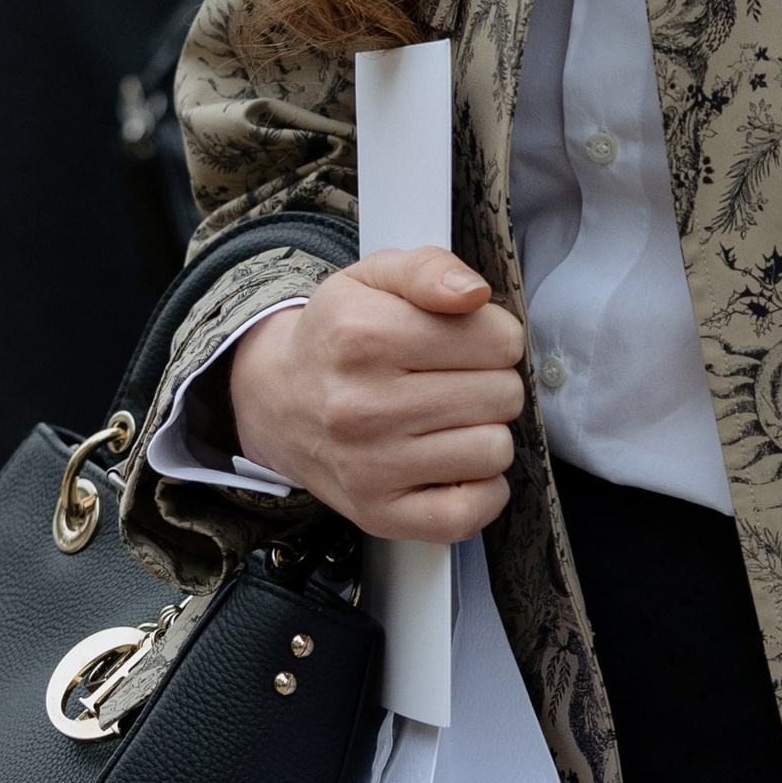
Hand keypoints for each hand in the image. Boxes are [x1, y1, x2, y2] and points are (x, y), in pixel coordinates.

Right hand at [226, 250, 524, 544]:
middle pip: (502, 395)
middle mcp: (361, 405)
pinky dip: (480, 490)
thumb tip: (472, 293)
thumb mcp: (374, 278)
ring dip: (484, 433)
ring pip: (494, 450)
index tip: (469, 341)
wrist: (278, 400)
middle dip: (491, 382)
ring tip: (448, 420)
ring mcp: (368, 466)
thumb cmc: (340, 336)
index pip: (499, 339)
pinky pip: (470, 512)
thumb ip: (429, 268)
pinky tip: (454, 464)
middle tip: (455, 381)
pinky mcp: (378, 514)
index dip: (495, 336)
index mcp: (364, 334)